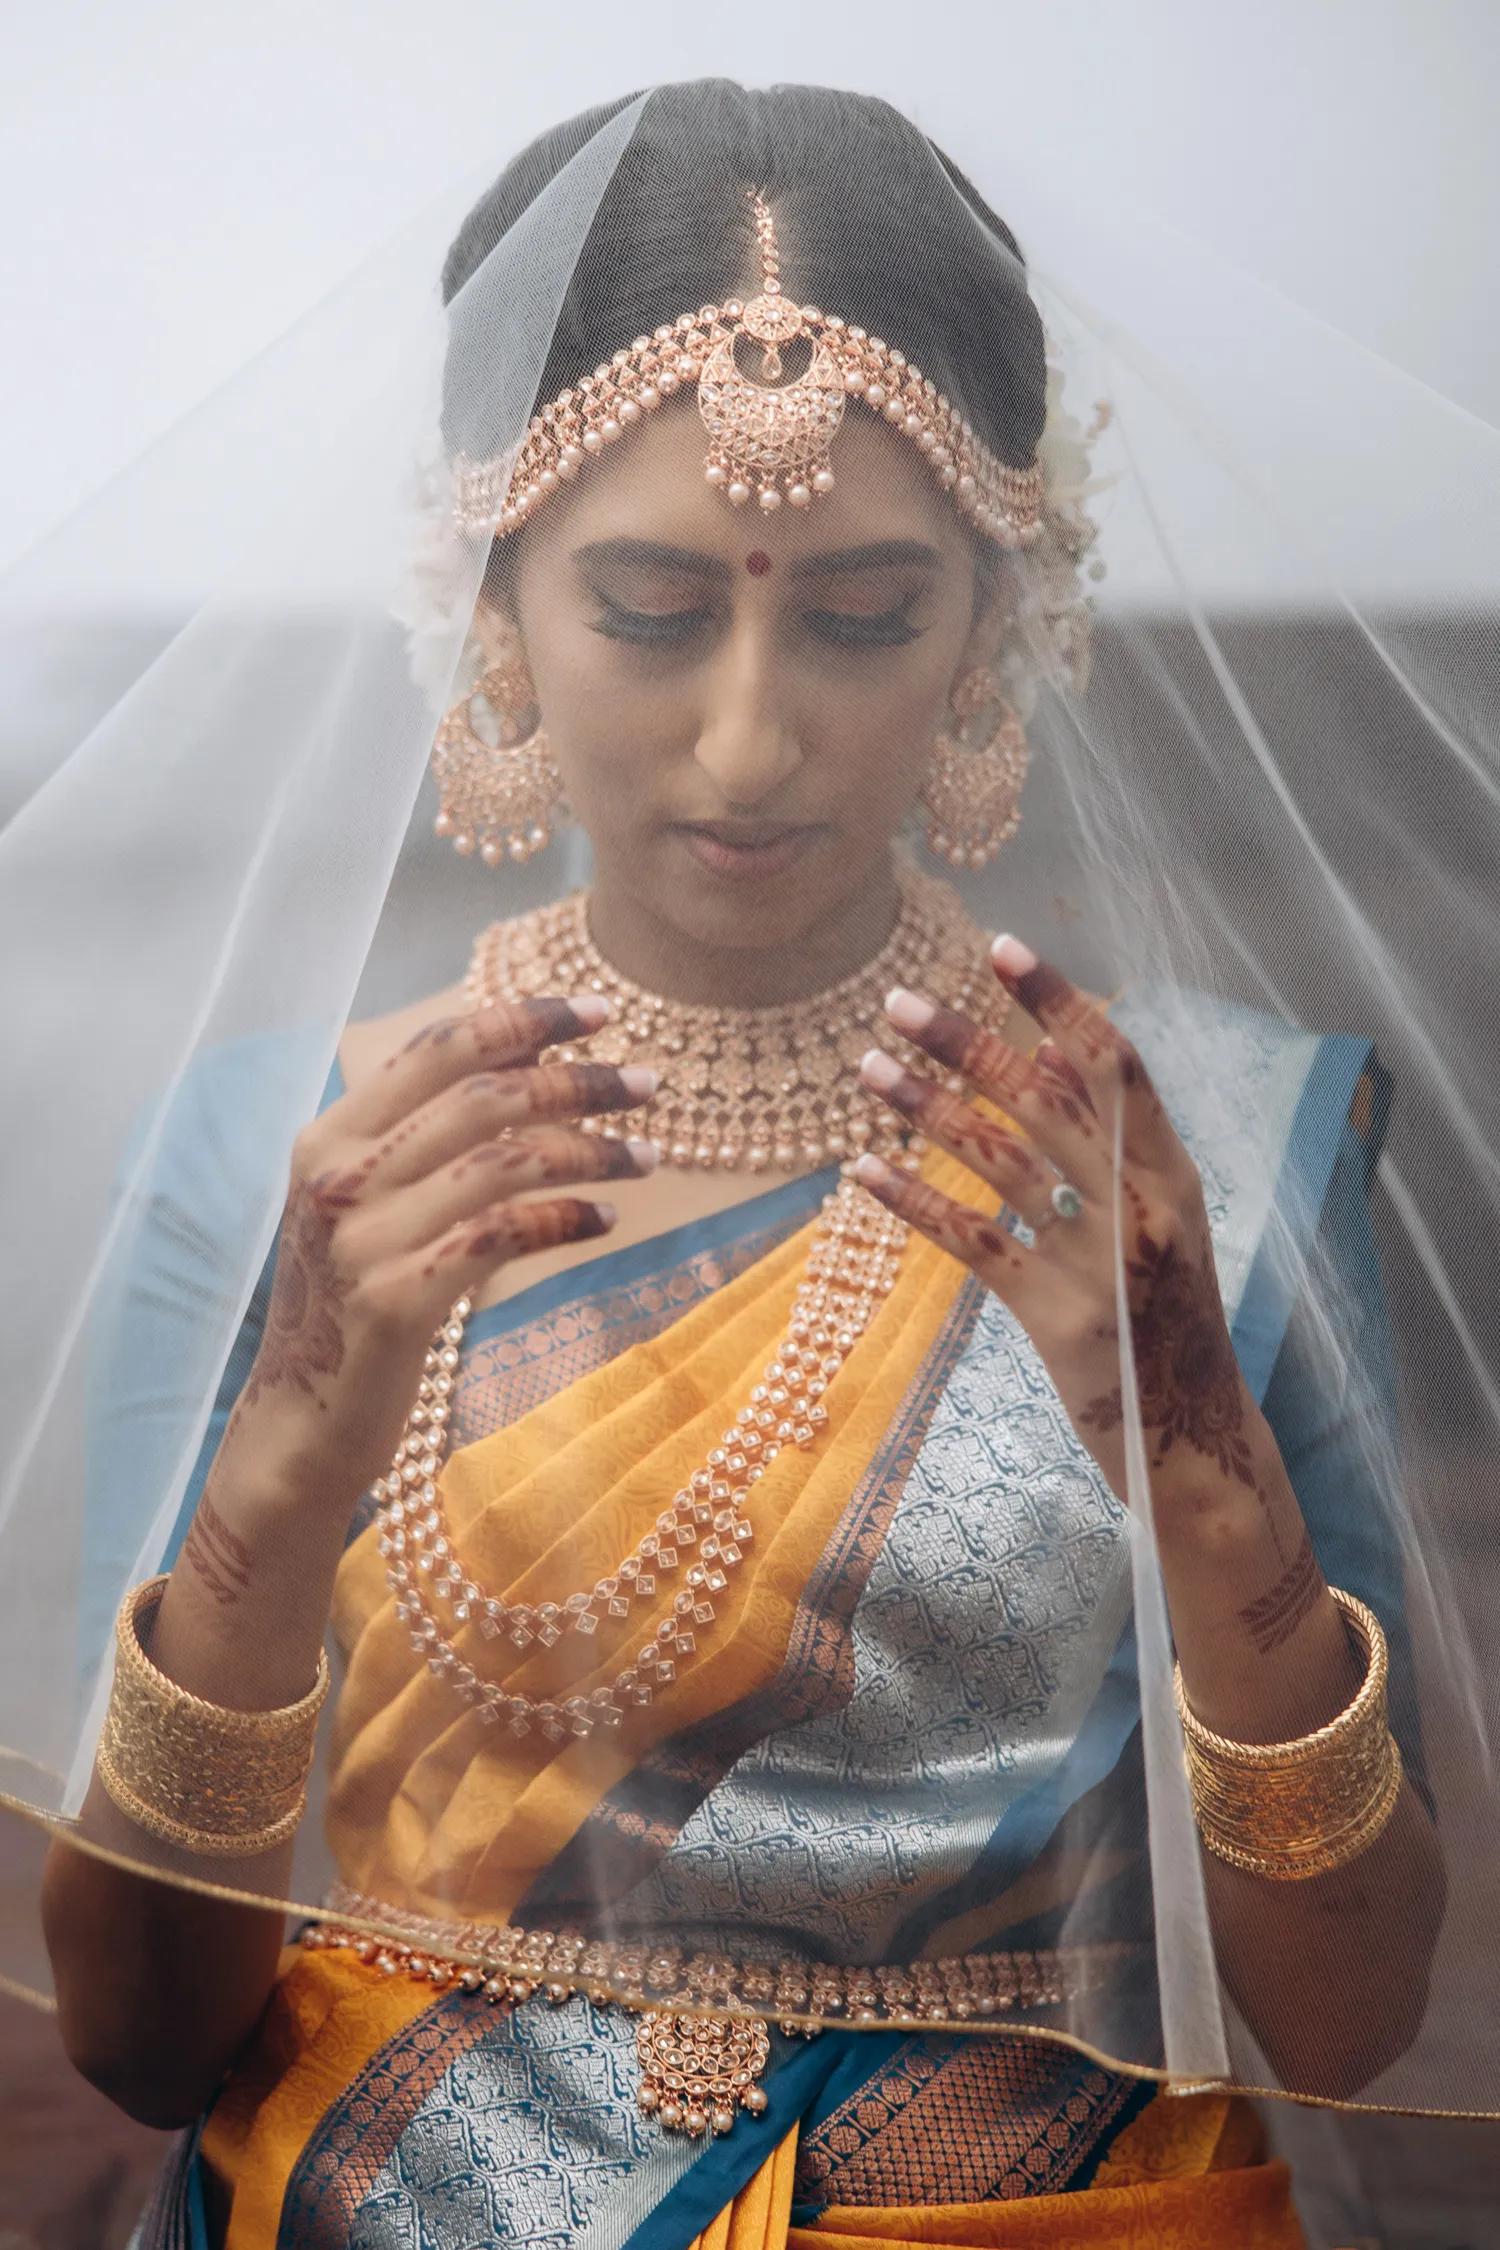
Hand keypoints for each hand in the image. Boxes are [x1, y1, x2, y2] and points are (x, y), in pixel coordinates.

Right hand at [220, 995, 655, 1521]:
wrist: (302, 1422)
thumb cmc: (354, 1307)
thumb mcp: (368, 1208)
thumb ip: (421, 1142)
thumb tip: (532, 1069)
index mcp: (329, 1136)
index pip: (437, 1047)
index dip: (522, 1019)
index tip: (598, 1009)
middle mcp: (339, 1176)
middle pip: (482, 1095)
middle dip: (577, 1080)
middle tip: (647, 1084)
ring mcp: (363, 1238)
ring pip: (502, 1161)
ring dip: (589, 1150)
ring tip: (646, 1157)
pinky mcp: (395, 1299)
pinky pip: (503, 1234)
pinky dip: (565, 1217)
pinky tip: (606, 1219)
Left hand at [853, 935, 1260, 1512]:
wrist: (1192, 1442)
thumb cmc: (1171, 1325)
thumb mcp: (1166, 1227)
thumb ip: (1115, 1151)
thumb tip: (1050, 1060)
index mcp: (1172, 1175)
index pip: (1114, 1065)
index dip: (1057, 1001)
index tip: (1001, 948)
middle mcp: (1140, 1208)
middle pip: (1046, 1101)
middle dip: (970, 1043)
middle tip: (901, 1000)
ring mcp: (1098, 1264)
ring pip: (999, 1161)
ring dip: (928, 1106)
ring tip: (869, 1065)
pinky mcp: (1053, 1317)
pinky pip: (972, 1241)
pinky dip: (914, 1200)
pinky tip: (863, 1168)